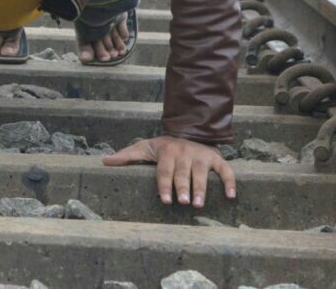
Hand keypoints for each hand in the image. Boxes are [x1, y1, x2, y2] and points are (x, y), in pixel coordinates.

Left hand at [103, 135, 235, 207]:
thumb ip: (127, 155)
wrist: (189, 131)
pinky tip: (231, 196)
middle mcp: (185, 153)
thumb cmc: (164, 147)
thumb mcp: (145, 148)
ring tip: (199, 204)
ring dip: (202, 189)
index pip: (164, 171)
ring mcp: (201, 156)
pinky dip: (230, 182)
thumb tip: (104, 161)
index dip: (164, 185)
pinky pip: (225, 171)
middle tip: (184, 203)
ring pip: (202, 173)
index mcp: (167, 152)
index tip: (164, 200)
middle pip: (183, 173)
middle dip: (183, 188)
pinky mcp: (216, 159)